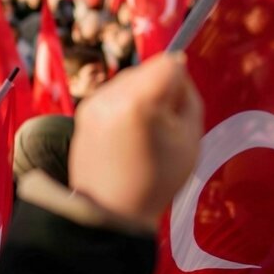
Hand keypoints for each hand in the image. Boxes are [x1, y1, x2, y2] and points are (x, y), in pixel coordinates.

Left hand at [68, 52, 202, 232]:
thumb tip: (179, 71)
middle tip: (162, 126)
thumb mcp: (190, 139)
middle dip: (160, 89)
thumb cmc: (155, 181)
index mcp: (139, 103)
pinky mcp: (83, 110)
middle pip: (148, 69)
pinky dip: (125, 105)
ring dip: (142, 95)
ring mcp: (93, 102)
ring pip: (130, 79)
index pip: (169, 64)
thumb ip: (188, 97)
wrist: (110, 208)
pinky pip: (113, 93)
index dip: (181, 85)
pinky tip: (128, 134)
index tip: (178, 110)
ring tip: (143, 133)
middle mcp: (111, 96)